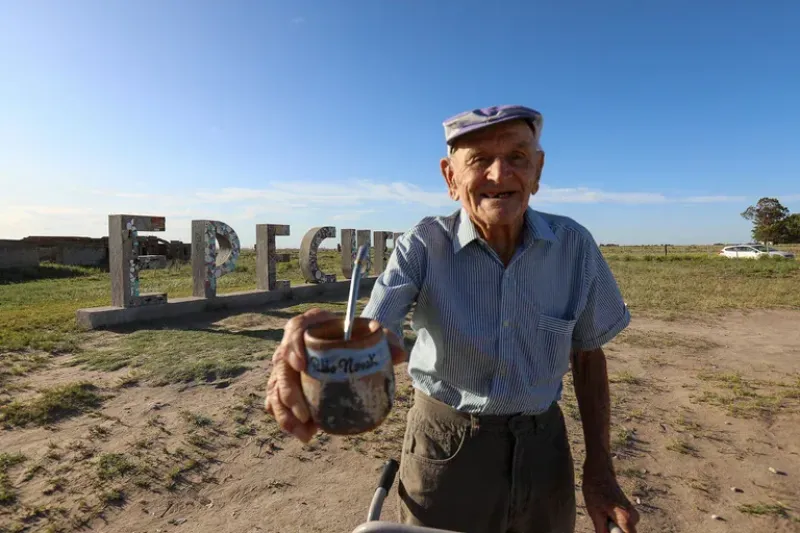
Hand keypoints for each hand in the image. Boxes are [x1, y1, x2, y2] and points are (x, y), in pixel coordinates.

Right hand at [264, 308, 407, 442]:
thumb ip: (385, 339)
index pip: (294, 329)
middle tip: (304, 414)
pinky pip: (276, 403)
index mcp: (309, 325)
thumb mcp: (370, 331)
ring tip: (304, 433)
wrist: (347, 341)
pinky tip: (306, 433)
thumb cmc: (354, 334)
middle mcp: (292, 345)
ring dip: (285, 414)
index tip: (301, 364)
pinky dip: (287, 420)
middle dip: (288, 393)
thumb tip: (400, 355)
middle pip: (280, 367)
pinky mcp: (286, 385)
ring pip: (275, 389)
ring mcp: (286, 367)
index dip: (293, 347)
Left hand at [582, 461, 638, 532]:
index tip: (607, 528)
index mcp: (627, 519)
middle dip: (613, 532)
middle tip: (602, 521)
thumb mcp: (595, 514)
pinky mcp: (631, 514)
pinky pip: (624, 526)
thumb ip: (603, 531)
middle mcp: (634, 518)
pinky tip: (606, 513)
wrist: (600, 473)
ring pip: (624, 531)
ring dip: (613, 528)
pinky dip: (614, 524)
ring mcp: (634, 516)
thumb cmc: (595, 491)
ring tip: (603, 515)